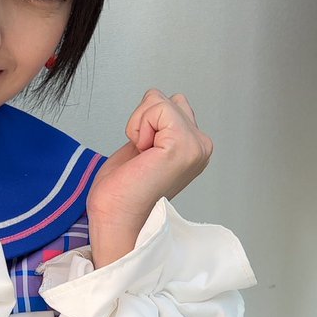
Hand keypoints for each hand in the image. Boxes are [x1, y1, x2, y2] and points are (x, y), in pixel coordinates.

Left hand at [87, 90, 212, 262]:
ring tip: (142, 156)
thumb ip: (158, 127)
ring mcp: (195, 146)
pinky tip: (141, 153)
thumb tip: (157, 102)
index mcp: (194, 149)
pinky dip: (139, 126)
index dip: (146, 124)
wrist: (115, 217)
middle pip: (167, 99)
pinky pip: (157, 107)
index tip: (143, 156)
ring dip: (140, 124)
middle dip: (144, 120)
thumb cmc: (122, 192)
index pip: (172, 104)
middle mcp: (200, 147)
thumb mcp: (144, 147)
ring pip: (160, 101)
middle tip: (141, 156)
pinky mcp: (183, 145)